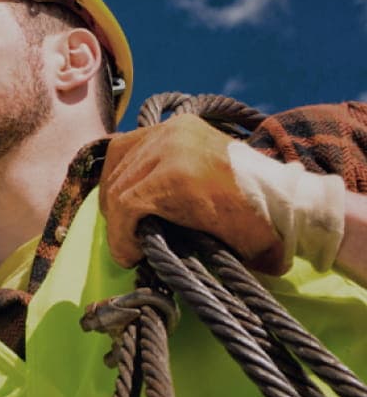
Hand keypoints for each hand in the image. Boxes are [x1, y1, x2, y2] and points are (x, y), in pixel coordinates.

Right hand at [100, 113, 286, 272]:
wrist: (281, 190)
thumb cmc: (256, 224)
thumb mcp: (228, 252)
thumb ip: (186, 263)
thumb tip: (155, 272)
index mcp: (179, 175)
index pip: (127, 205)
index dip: (120, 237)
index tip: (130, 258)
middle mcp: (168, 144)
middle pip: (118, 186)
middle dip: (117, 222)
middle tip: (129, 244)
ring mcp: (169, 129)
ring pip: (117, 166)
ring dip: (116, 198)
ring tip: (129, 221)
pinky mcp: (172, 124)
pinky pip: (127, 147)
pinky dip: (120, 171)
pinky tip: (129, 191)